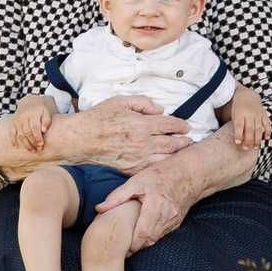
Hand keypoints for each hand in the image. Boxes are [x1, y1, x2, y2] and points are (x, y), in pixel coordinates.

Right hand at [10, 96, 53, 153]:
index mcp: (32, 114)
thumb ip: (46, 121)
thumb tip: (43, 131)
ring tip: (32, 151)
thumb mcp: (46, 112)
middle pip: (28, 133)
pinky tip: (16, 147)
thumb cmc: (39, 109)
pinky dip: (12, 141)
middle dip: (33, 143)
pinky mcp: (12, 123)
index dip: (38, 137)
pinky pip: (11, 133)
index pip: (35, 128)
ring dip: (26, 145)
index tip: (42, 144)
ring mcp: (17, 121)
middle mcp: (23, 117)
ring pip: (20, 135)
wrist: (29, 102)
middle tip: (39, 149)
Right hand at [46, 96, 190, 169]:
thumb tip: (159, 110)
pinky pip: (151, 169)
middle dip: (184, 141)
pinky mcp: (130, 169)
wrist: (81, 139)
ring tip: (184, 152)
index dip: (181, 125)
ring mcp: (137, 158)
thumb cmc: (99, 118)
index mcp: (141, 124)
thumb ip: (143, 102)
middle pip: (171, 143)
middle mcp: (142, 142)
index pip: (169, 124)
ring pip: (165, 158)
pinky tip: (166, 164)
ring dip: (177, 155)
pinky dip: (161, 167)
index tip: (186, 126)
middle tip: (191, 140)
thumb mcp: (121, 101)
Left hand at [98, 156, 191, 252]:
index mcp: (156, 205)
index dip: (133, 243)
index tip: (123, 247)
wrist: (188, 173)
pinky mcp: (177, 221)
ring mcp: (174, 220)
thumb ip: (118, 196)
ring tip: (131, 241)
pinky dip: (153, 235)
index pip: (144, 232)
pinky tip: (144, 232)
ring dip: (144, 241)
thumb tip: (99, 208)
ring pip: (157, 238)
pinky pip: (163, 234)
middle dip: (137, 246)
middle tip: (124, 247)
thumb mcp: (136, 181)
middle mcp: (167, 215)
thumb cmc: (160, 175)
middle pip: (151, 239)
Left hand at [229, 94, 268, 150]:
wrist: (247, 96)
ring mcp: (258, 114)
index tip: (237, 143)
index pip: (239, 126)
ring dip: (257, 139)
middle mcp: (249, 114)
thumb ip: (238, 127)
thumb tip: (242, 140)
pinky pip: (267, 124)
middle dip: (248, 140)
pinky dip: (268, 131)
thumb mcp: (235, 116)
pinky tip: (267, 138)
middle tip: (245, 149)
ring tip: (255, 148)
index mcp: (240, 114)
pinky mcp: (264, 114)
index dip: (238, 135)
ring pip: (258, 129)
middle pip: (249, 129)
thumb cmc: (238, 109)